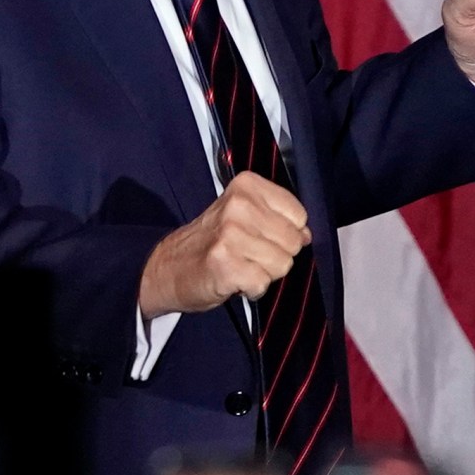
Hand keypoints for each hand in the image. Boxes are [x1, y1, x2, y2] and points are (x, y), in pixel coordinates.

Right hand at [138, 172, 309, 317]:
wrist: (168, 268)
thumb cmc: (210, 242)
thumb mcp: (243, 214)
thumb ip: (278, 219)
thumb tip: (306, 235)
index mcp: (247, 186)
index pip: (299, 215)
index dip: (287, 233)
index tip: (262, 236)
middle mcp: (239, 205)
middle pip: (293, 242)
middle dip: (277, 255)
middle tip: (248, 254)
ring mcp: (231, 235)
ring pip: (282, 264)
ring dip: (264, 273)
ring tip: (240, 265)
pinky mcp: (226, 264)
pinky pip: (263, 283)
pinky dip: (252, 289)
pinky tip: (234, 279)